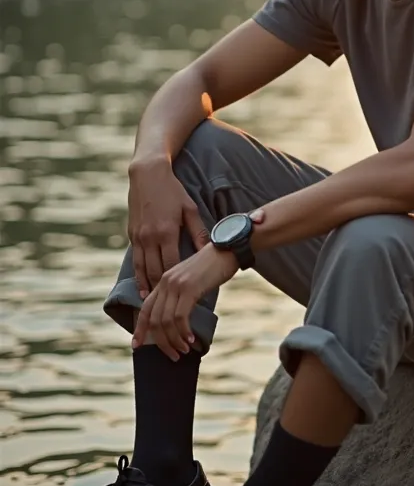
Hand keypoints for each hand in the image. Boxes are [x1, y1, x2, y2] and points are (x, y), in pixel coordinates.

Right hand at [127, 158, 210, 298]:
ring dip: (146, 288)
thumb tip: (210, 251)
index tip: (184, 298)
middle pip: (155, 272)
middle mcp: (150, 237)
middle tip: (168, 310)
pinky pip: (135, 260)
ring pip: (142, 269)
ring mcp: (139, 236)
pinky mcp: (132, 234)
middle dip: (161, 293)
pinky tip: (142, 288)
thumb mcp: (189, 209)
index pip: (172, 265)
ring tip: (152, 307)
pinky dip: (138, 276)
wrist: (147, 175)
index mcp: (167, 231)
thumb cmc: (173, 191)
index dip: (176, 284)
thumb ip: (199, 232)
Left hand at [132, 243, 237, 359]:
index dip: (140, 329)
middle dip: (161, 342)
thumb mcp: (191, 280)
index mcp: (164, 280)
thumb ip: (180, 295)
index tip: (136, 345)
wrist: (228, 249)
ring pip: (166, 321)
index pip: (145, 309)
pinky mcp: (189, 288)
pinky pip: (180, 317)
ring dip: (174, 340)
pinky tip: (191, 339)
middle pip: (154, 320)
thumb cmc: (213, 267)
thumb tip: (177, 320)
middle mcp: (166, 282)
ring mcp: (176, 285)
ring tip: (184, 350)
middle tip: (173, 355)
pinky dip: (184, 332)